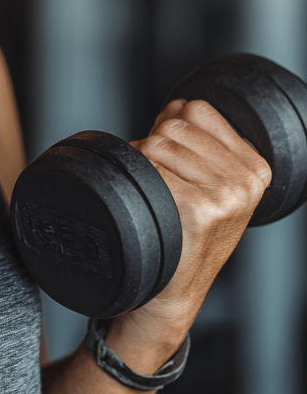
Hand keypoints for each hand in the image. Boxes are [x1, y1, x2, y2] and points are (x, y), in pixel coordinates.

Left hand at [105, 99, 271, 372]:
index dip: (172, 128)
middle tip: (164, 186)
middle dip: (155, 148)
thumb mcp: (207, 181)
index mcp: (254, 167)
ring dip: (143, 165)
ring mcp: (226, 195)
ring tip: (159, 198)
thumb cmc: (183, 232)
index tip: (178, 162)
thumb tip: (177, 104)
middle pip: (172, 125)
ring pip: (156, 143)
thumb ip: (196, 137)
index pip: (196, 109)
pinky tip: (154, 209)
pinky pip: (149, 168)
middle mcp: (246, 181)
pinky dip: (139, 181)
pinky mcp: (200, 208)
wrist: (171, 289)